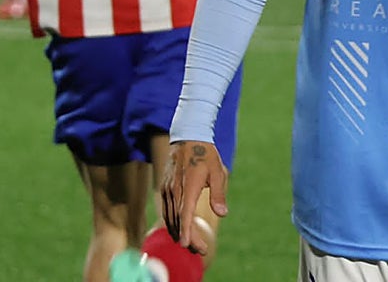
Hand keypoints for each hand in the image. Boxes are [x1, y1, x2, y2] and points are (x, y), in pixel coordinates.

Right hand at [160, 140, 227, 254]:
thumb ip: (218, 194)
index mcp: (189, 186)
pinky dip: (172, 222)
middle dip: (188, 238)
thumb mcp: (217, 172)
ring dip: (179, 232)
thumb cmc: (205, 154)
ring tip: (192, 244)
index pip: (185, 214)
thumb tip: (223, 213)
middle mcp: (175, 189)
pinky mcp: (164, 187)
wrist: (187, 137)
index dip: (187, 231)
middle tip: (200, 250)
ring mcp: (168, 189)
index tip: (189, 246)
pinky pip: (166, 210)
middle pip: (178, 220)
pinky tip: (179, 229)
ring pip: (170, 217)